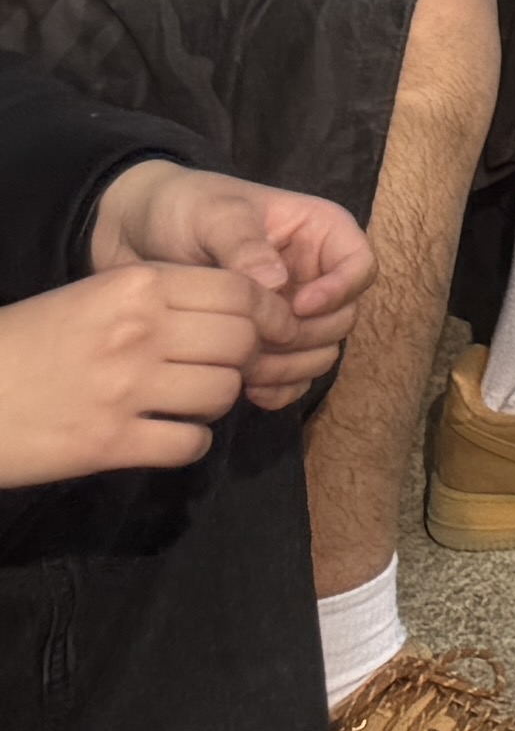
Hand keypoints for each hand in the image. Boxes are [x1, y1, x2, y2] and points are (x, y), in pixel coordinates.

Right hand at [0, 261, 270, 487]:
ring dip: (218, 400)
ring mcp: (125, 390)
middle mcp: (139, 332)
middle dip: (248, 357)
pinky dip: (190, 443)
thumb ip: (157, 298)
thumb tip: (232, 310)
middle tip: (231, 369)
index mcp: (136, 287)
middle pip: (241, 341)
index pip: (239, 291)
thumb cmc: (26, 343)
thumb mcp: (92, 297)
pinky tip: (169, 436)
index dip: (268, 312)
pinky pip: (189, 443)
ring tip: (191, 401)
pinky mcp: (109, 443)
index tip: (273, 329)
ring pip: (223, 392)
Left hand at [90, 162, 365, 411]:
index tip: (297, 305)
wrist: (131, 237)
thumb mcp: (215, 215)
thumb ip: (245, 246)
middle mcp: (314, 275)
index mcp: (318, 233)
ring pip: (321, 353)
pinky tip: (244, 388)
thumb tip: (277, 284)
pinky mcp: (264, 345)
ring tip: (241, 366)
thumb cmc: (182, 208)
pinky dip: (278, 389)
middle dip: (305, 336)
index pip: (360, 266)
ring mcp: (290, 314)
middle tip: (256, 342)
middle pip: (343, 318)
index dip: (339, 291)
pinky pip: (293, 378)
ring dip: (289, 367)